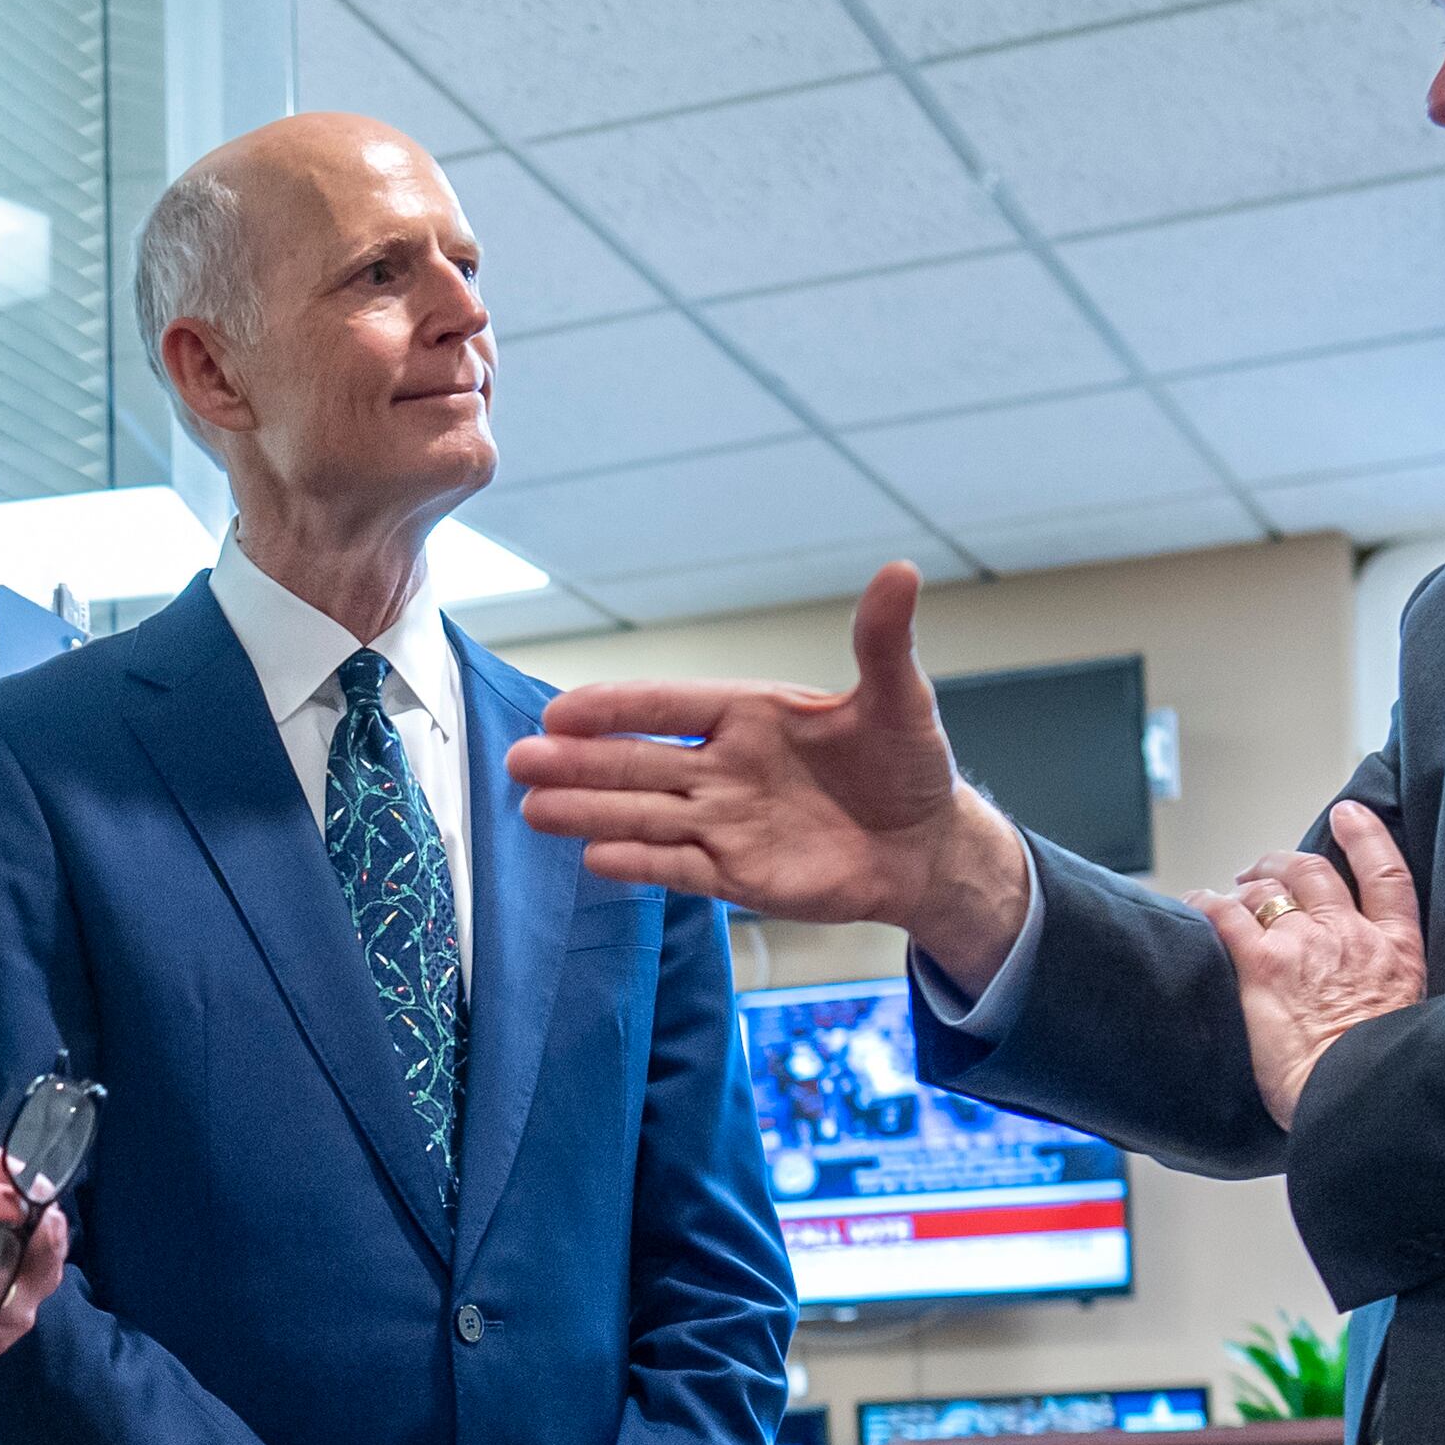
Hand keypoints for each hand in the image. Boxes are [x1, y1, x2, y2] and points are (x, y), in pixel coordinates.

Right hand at [507, 562, 1038, 989]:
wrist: (925, 848)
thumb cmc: (908, 765)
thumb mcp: (899, 700)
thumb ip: (881, 642)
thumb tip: (901, 569)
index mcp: (748, 716)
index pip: (668, 706)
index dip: (616, 708)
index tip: (562, 710)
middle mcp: (722, 767)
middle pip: (637, 763)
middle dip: (578, 764)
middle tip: (518, 762)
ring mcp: (723, 822)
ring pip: (643, 815)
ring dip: (588, 813)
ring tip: (530, 810)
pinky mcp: (735, 875)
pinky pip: (677, 867)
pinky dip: (639, 863)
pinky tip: (594, 858)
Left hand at [1201, 801, 1429, 1125]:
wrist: (1363, 1097)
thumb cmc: (1381, 1078)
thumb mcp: (1410, 1023)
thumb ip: (1386, 996)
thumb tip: (1365, 1005)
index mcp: (1394, 951)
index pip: (1386, 874)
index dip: (1366, 837)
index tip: (1350, 816)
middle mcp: (1349, 935)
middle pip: (1314, 873)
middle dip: (1286, 863)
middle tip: (1267, 869)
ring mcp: (1304, 945)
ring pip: (1267, 890)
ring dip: (1246, 887)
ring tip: (1229, 893)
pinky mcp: (1262, 964)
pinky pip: (1225, 916)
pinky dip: (1207, 904)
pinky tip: (1195, 904)